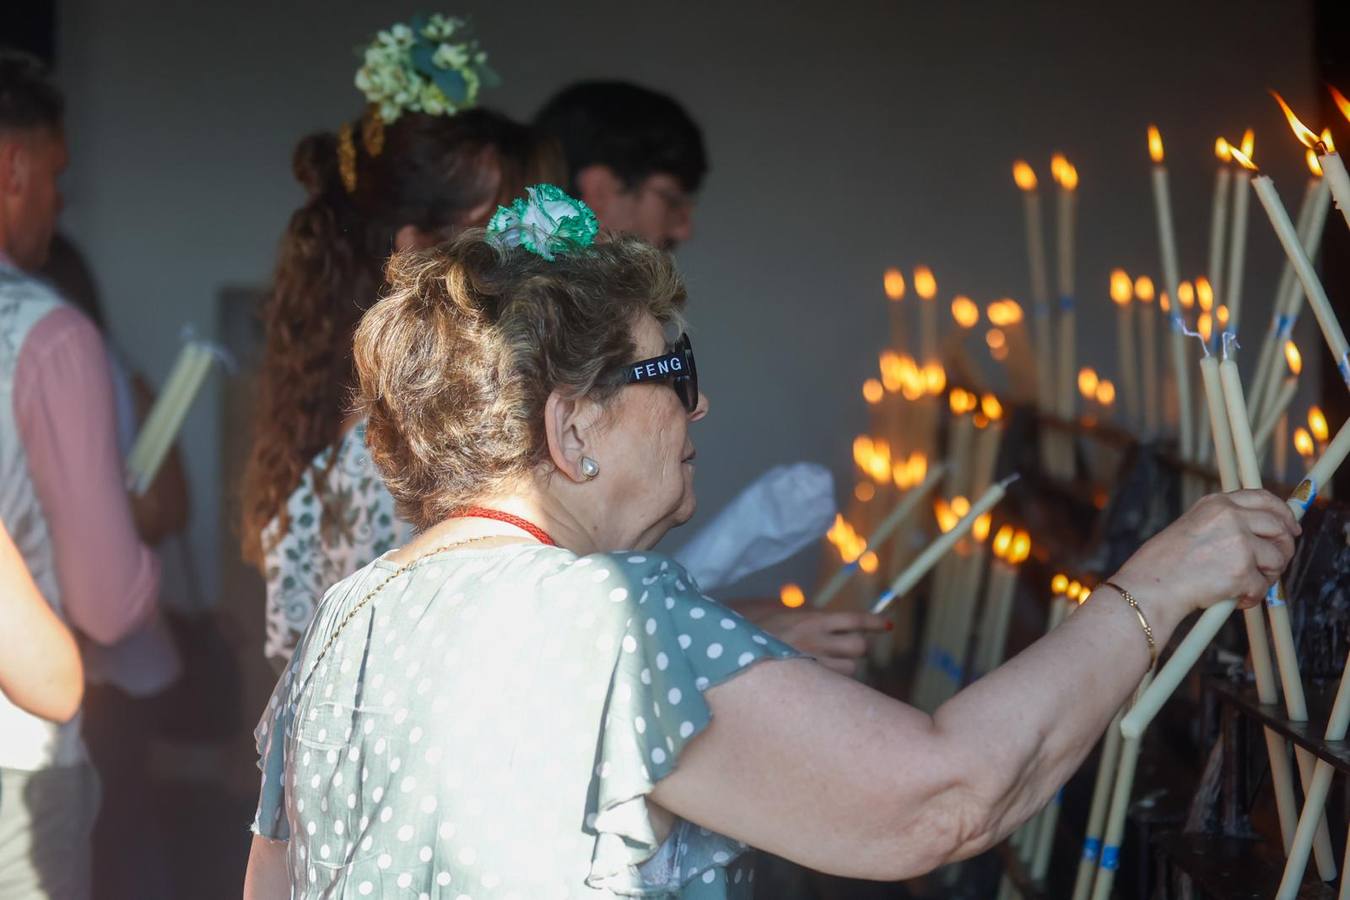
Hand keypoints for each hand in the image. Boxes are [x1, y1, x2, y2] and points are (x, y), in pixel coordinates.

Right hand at [733, 599, 889, 674]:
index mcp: (811, 618)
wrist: (731, 651)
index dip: (873, 621)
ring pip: (851, 669)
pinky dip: (833, 683)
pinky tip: (819, 681)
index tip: (887, 624)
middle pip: (859, 646)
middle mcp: (816, 640)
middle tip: (844, 650)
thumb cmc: (755, 633)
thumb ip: (808, 617)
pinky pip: (835, 685)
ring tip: (825, 667)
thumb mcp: (781, 615)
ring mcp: (812, 663)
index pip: (853, 618)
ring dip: (844, 668)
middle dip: (856, 648)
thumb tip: (834, 620)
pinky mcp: (808, 681)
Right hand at [1111, 490, 1298, 631]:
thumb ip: (1226, 524)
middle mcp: (1231, 517)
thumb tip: (1263, 534)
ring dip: (1267, 576)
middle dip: (1283, 549)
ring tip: (1244, 585)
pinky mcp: (1242, 571)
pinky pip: (1263, 587)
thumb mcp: (1193, 526)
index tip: (1291, 527)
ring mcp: (1238, 543)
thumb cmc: (1164, 563)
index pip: (1264, 498)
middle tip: (1275, 565)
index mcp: (1217, 504)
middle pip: (1279, 527)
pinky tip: (1232, 598)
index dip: (1283, 513)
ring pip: (1277, 559)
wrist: (1150, 586)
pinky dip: (1251, 597)